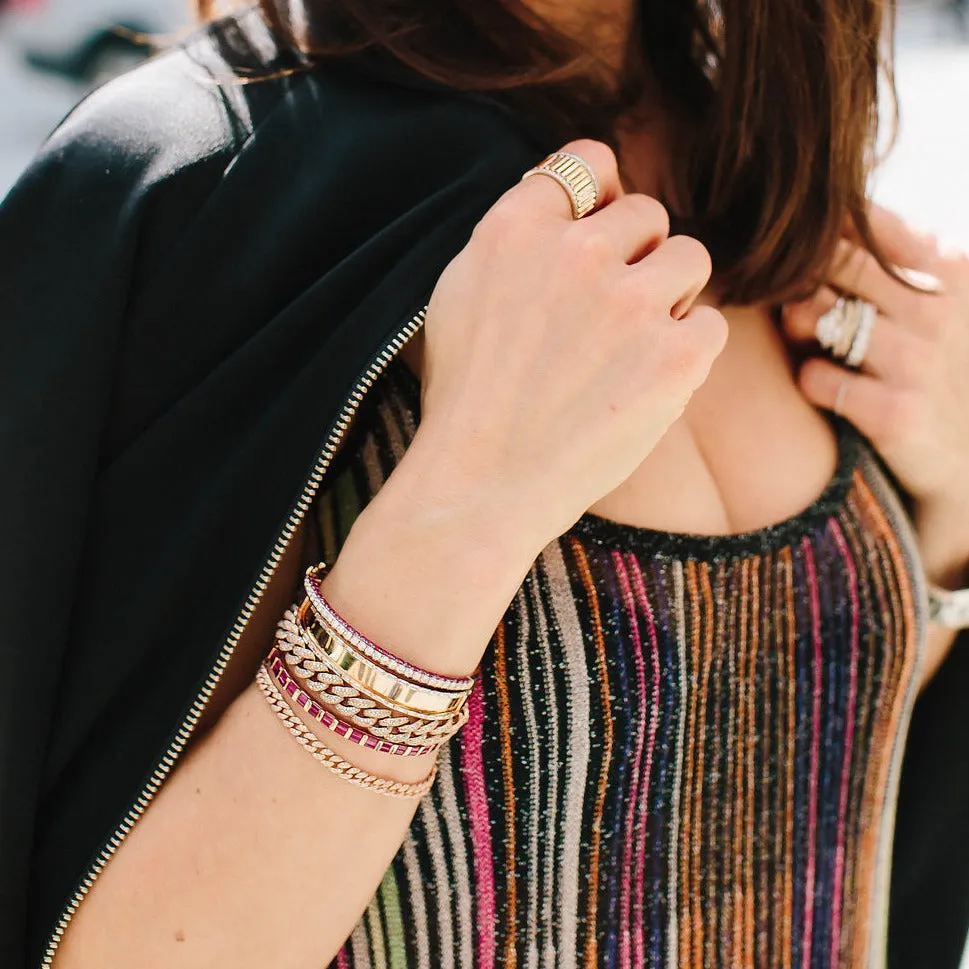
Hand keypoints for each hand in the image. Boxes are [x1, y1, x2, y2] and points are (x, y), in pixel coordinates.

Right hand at [409, 139, 727, 544]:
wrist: (482, 484)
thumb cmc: (468, 399)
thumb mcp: (461, 293)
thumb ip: (516, 239)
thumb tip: (575, 207)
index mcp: (516, 229)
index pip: (588, 163)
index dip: (601, 196)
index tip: (602, 231)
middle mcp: (575, 253)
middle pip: (647, 212)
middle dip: (637, 255)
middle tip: (611, 312)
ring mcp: (629, 304)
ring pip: (690, 257)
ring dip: (670, 295)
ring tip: (635, 345)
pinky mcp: (673, 357)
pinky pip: (711, 322)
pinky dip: (688, 350)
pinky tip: (649, 381)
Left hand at [782, 203, 968, 584]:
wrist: (966, 455)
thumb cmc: (938, 366)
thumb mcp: (941, 302)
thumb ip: (903, 257)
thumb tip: (837, 215)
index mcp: (950, 272)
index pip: (872, 225)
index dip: (826, 234)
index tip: (803, 248)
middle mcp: (937, 312)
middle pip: (833, 265)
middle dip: (801, 278)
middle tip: (793, 297)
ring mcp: (916, 363)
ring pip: (816, 316)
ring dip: (797, 325)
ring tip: (807, 337)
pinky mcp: (894, 413)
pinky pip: (815, 377)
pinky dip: (807, 376)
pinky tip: (821, 381)